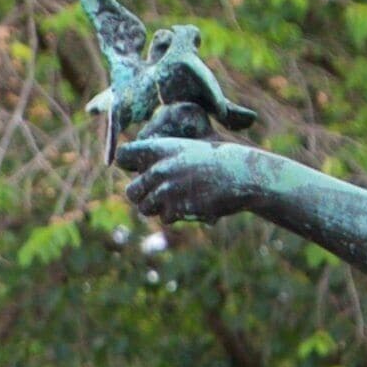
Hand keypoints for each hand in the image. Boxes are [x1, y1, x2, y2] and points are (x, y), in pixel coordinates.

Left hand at [117, 136, 264, 222]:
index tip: (138, 169)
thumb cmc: (216, 160)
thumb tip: (138, 168)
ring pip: (145, 208)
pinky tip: (192, 203)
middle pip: (131, 191)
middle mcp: (160, 168)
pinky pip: (165, 218)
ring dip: (159, 207)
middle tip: (161, 194)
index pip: (124, 155)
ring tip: (178, 199)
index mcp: (161, 148)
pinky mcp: (178, 207)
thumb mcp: (187, 149)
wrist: (242, 174)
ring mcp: (168, 189)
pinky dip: (176, 215)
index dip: (128, 164)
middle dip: (143, 196)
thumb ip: (162, 158)